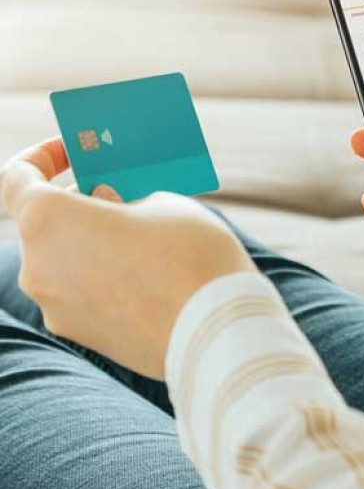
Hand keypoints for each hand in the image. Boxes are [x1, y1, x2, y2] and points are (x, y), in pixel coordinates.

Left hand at [0, 139, 255, 378]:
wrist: (218, 332)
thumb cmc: (191, 257)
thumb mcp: (164, 203)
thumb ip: (124, 199)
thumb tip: (108, 209)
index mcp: (48, 221)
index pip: (16, 178)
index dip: (42, 157)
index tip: (74, 152)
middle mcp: (37, 266)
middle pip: (44, 223)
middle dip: (79, 205)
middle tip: (122, 194)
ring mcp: (55, 307)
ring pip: (65, 260)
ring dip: (92, 243)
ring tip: (142, 236)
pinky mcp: (80, 336)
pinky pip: (82, 292)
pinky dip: (103, 276)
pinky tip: (146, 273)